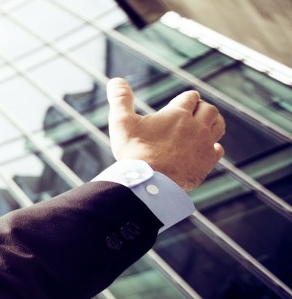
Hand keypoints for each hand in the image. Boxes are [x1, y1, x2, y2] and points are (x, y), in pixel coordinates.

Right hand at [106, 78, 224, 190]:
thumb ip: (121, 99)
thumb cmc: (134, 151)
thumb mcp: (122, 122)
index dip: (186, 98)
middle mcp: (197, 126)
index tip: (181, 102)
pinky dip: (214, 146)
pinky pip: (218, 149)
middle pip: (209, 109)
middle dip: (201, 108)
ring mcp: (204, 144)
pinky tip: (206, 149)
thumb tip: (115, 80)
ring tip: (204, 125)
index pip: (191, 97)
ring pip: (218, 126)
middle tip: (194, 112)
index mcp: (178, 113)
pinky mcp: (207, 162)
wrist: (149, 182)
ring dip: (213, 122)